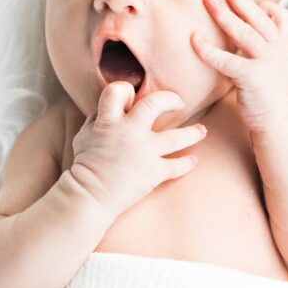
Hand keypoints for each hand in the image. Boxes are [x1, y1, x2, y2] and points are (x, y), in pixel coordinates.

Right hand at [69, 81, 206, 218]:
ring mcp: (143, 152)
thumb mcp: (85, 134)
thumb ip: (100, 117)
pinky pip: (177, 166)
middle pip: (155, 104)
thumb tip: (116, 104)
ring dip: (193, 133)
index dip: (126, 90)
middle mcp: (129, 132)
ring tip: (202, 131)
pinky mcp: (153, 172)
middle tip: (179, 102)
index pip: (118, 90)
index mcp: (108, 121)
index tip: (134, 95)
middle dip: (171, 99)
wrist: (89, 197)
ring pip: (177, 137)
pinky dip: (187, 163)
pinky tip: (193, 160)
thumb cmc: (85, 164)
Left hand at [192, 0, 287, 133]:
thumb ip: (265, 46)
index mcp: (283, 46)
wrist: (279, 123)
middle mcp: (278, 50)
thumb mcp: (275, 64)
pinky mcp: (252, 77)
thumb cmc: (270, 93)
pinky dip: (209, 49)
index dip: (266, 5)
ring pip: (244, 32)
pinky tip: (194, 39)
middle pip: (258, 17)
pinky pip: (227, 60)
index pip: (280, 16)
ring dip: (225, 14)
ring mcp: (266, 62)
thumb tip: (248, 29)